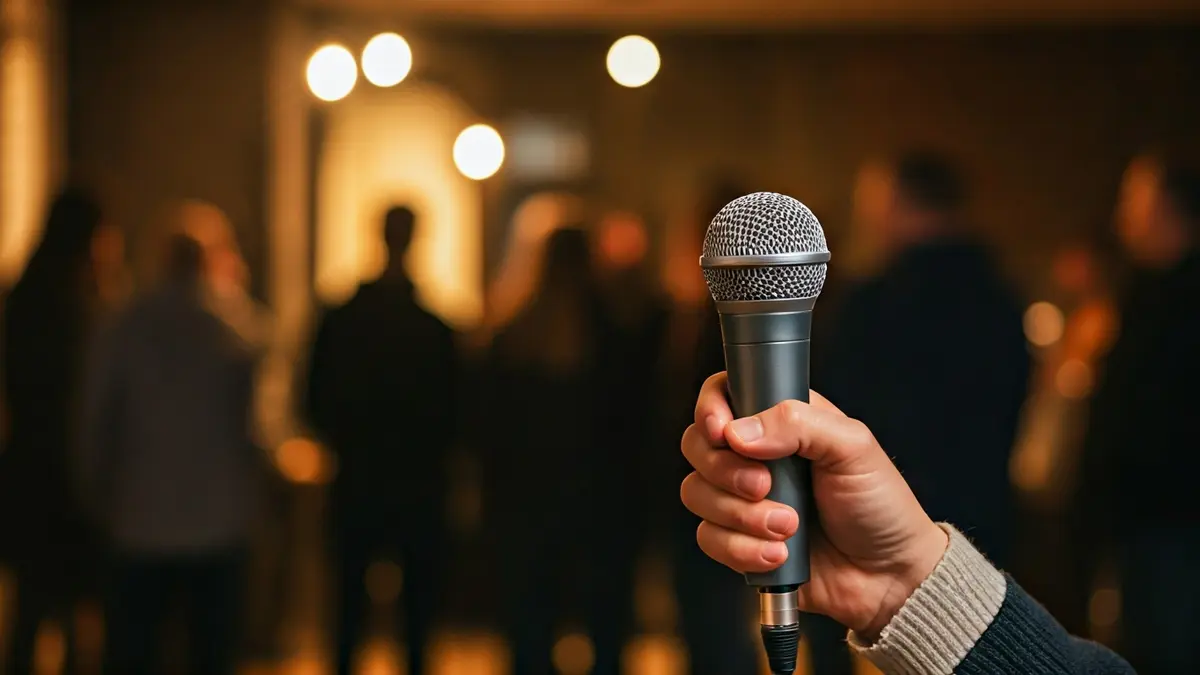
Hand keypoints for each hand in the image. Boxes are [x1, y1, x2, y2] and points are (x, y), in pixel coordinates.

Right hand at [680, 372, 948, 639]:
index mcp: (781, 421)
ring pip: (696, 493)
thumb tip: (740, 431)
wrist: (888, 576)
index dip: (711, 409)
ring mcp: (742, 500)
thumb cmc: (880, 505)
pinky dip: (742, 548)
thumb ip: (799, 424)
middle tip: (765, 485)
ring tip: (787, 526)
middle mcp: (755, 456)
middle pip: (697, 445)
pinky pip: (709, 538)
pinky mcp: (738, 541)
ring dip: (741, 515)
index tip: (721, 430)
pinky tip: (780, 552)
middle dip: (725, 470)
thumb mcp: (854, 447)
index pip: (723, 394)